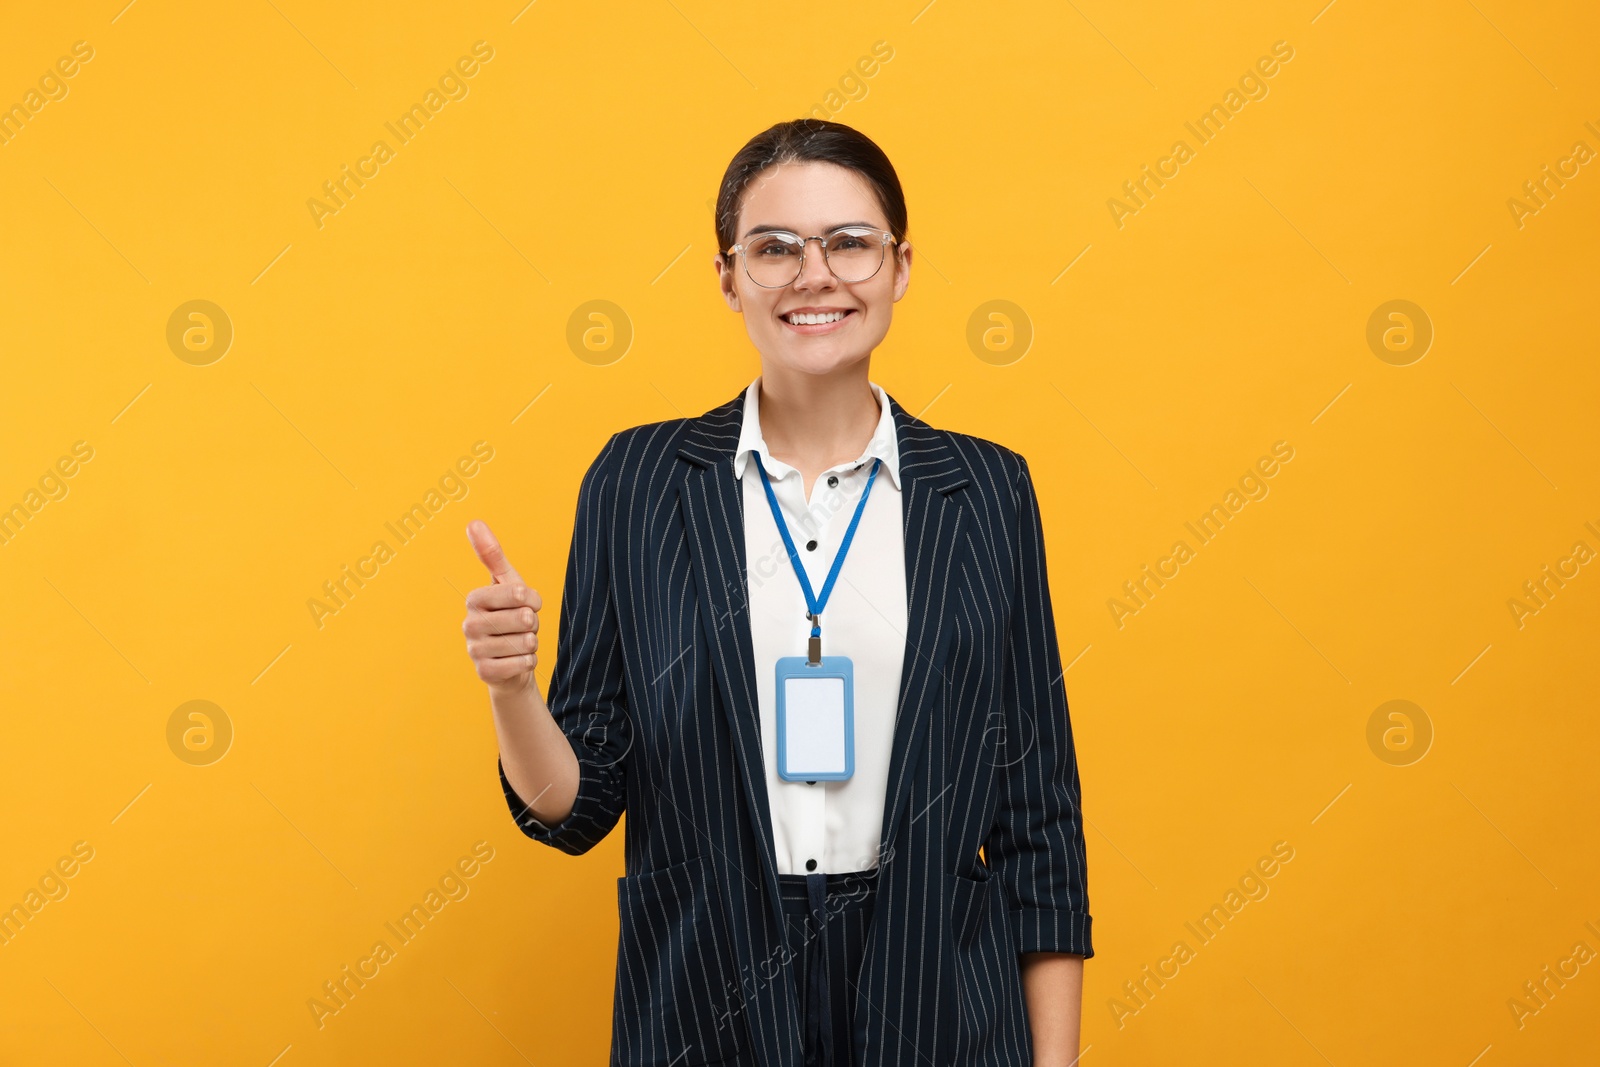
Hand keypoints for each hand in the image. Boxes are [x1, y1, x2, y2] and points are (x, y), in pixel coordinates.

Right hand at [463, 520, 542, 696]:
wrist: (509, 660)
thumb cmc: (510, 615)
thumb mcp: (507, 582)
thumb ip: (492, 555)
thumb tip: (473, 522)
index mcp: (474, 599)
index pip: (518, 593)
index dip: (532, 600)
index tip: (526, 603)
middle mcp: (469, 624)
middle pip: (523, 619)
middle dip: (533, 623)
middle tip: (523, 626)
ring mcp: (474, 650)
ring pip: (524, 643)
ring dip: (531, 643)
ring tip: (520, 642)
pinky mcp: (484, 673)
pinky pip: (521, 664)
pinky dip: (528, 662)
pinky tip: (519, 659)